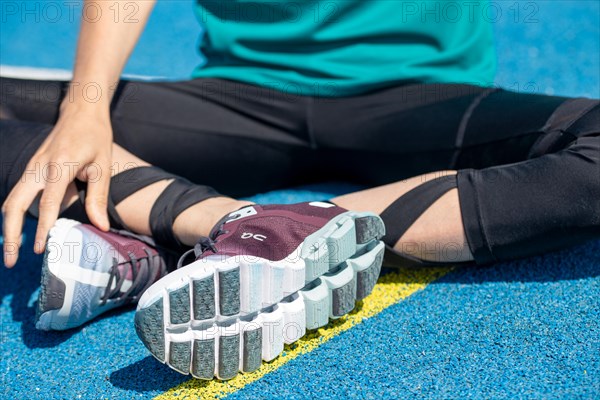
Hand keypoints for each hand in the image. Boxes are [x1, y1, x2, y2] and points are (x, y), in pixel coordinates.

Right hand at [2, 107, 112, 266]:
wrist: (81, 111)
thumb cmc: (95, 138)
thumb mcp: (103, 166)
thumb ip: (99, 198)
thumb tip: (101, 227)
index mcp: (59, 165)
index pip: (48, 202)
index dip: (44, 226)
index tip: (40, 248)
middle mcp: (39, 167)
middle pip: (15, 204)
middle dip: (12, 234)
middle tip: (11, 260)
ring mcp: (31, 168)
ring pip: (11, 202)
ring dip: (9, 228)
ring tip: (11, 254)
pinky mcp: (30, 169)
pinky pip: (17, 196)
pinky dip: (14, 216)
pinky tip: (19, 234)